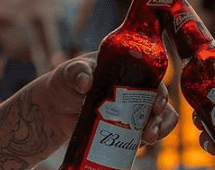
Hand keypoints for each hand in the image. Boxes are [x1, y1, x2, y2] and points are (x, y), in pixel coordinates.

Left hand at [41, 53, 178, 145]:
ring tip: (146, 140)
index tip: (156, 105)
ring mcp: (130, 109)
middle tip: (150, 132)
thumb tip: (86, 81)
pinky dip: (144, 141)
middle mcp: (134, 88)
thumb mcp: (70, 72)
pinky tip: (136, 146)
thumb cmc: (64, 82)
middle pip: (159, 102)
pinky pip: (141, 133)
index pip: (152, 77)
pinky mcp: (124, 126)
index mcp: (126, 68)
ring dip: (158, 130)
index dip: (160, 92)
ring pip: (156, 119)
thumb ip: (78, 73)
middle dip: (161, 118)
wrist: (54, 108)